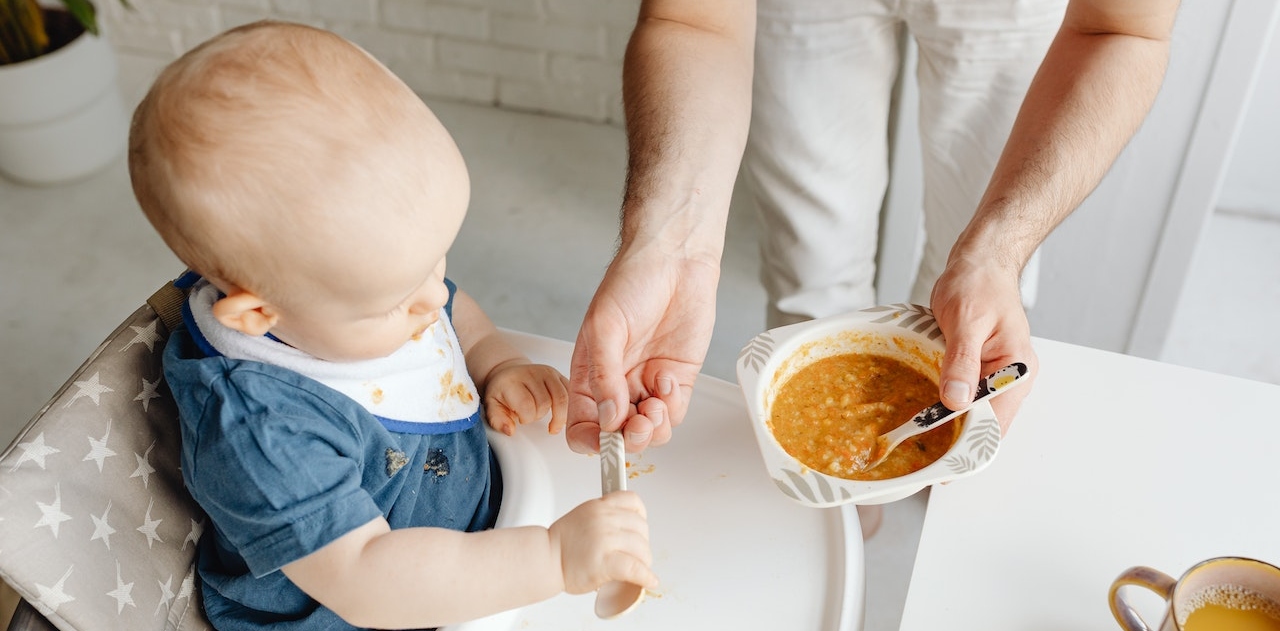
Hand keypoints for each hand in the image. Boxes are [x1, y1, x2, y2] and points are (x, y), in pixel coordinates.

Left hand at [483, 363, 568, 435]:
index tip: (521, 418)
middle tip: (532, 415)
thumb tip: (510, 430)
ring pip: (562, 399)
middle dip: (539, 416)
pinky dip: (568, 407)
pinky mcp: (559, 375)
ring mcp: (548, 372)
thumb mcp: (492, 406)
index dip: (526, 418)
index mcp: (513, 381)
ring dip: (558, 415)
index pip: (527, 406)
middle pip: (545, 403)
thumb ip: (498, 420)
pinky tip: (560, 414)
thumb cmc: (502, 393)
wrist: (510, 374)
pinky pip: (570, 394)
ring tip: (551, 422)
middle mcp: (532, 373)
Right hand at [549, 491, 657, 594]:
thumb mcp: (583, 516)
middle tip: (638, 556)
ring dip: (644, 562)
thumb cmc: (561, 544)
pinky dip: (645, 576)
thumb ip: (604, 517)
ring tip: (640, 570)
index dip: (641, 516)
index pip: (632, 501)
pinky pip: (634, 568)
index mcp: (599, 506)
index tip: (641, 528)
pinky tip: (648, 581)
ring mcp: (604, 539)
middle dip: (643, 545)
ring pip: (641, 549)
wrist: (544, 560)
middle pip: (641, 528)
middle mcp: (604, 519)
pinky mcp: (604, 562)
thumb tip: (625, 529)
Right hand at [567, 246, 717, 453]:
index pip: (582, 425)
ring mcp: (647, 384)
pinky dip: (672, 407)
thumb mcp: (604, 328)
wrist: (675, 260)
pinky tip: (667, 379)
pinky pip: (674, 413)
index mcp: (588, 375)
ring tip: (655, 404)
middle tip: (637, 425)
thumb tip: (607, 418)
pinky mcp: (676, 380)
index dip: (591, 442)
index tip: (605, 442)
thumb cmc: (631, 283)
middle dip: (628, 439)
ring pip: (649, 432)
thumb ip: (603, 376)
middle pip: (618, 436)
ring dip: (652, 428)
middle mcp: (617, 385)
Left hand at [929, 255, 1038, 434]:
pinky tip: (925, 408)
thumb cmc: (979, 284)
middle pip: (985, 423)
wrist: (980, 264)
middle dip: (955, 436)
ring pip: (973, 412)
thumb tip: (956, 400)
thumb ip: (962, 361)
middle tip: (922, 447)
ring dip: (948, 421)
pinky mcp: (979, 370)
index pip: (997, 421)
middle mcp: (1011, 378)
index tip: (939, 451)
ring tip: (919, 434)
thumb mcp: (966, 321)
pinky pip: (965, 395)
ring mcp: (995, 375)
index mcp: (1017, 369)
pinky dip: (946, 403)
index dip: (969, 440)